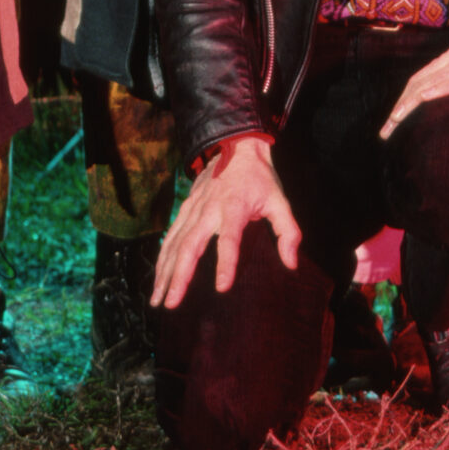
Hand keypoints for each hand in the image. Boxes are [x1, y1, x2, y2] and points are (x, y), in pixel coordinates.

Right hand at [151, 138, 301, 310]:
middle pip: (190, 245)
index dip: (226, 263)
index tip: (221, 287)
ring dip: (165, 272)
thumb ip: (288, 232)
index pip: (229, 239)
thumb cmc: (260, 179)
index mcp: (234, 207)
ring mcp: (193, 208)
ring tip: (157, 299)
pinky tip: (158, 277)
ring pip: (174, 243)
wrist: (236, 146)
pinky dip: (163, 258)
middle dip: (179, 276)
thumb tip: (291, 264)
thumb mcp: (280, 201)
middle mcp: (208, 209)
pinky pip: (171, 236)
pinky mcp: (185, 208)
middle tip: (171, 303)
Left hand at [377, 43, 448, 139]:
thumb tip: (443, 118)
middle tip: (387, 131)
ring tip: (397, 120)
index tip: (391, 124)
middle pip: (421, 80)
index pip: (421, 79)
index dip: (403, 100)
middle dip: (401, 106)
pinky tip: (425, 98)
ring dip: (412, 101)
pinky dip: (440, 88)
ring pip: (434, 79)